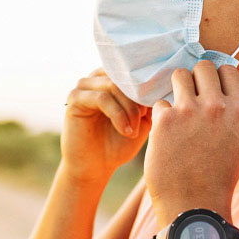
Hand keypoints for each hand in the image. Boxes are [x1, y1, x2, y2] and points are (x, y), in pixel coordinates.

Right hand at [61, 68, 151, 185]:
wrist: (97, 167)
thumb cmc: (119, 144)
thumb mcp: (142, 121)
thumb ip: (150, 102)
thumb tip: (164, 85)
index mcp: (112, 78)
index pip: (133, 70)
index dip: (148, 86)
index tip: (160, 104)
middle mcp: (97, 78)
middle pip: (125, 77)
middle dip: (139, 99)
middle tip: (145, 119)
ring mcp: (84, 86)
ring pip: (114, 86)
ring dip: (130, 109)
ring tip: (135, 129)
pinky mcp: (75, 98)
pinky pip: (102, 98)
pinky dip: (118, 115)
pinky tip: (126, 131)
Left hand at [145, 61, 238, 226]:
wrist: (195, 207)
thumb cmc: (216, 179)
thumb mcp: (236, 142)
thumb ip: (229, 114)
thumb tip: (218, 92)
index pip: (228, 70)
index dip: (217, 77)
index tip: (209, 87)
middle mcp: (216, 105)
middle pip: (203, 66)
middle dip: (195, 78)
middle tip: (189, 96)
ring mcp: (189, 110)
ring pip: (178, 75)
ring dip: (175, 89)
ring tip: (175, 110)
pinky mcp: (165, 120)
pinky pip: (159, 103)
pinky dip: (159, 116)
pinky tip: (163, 133)